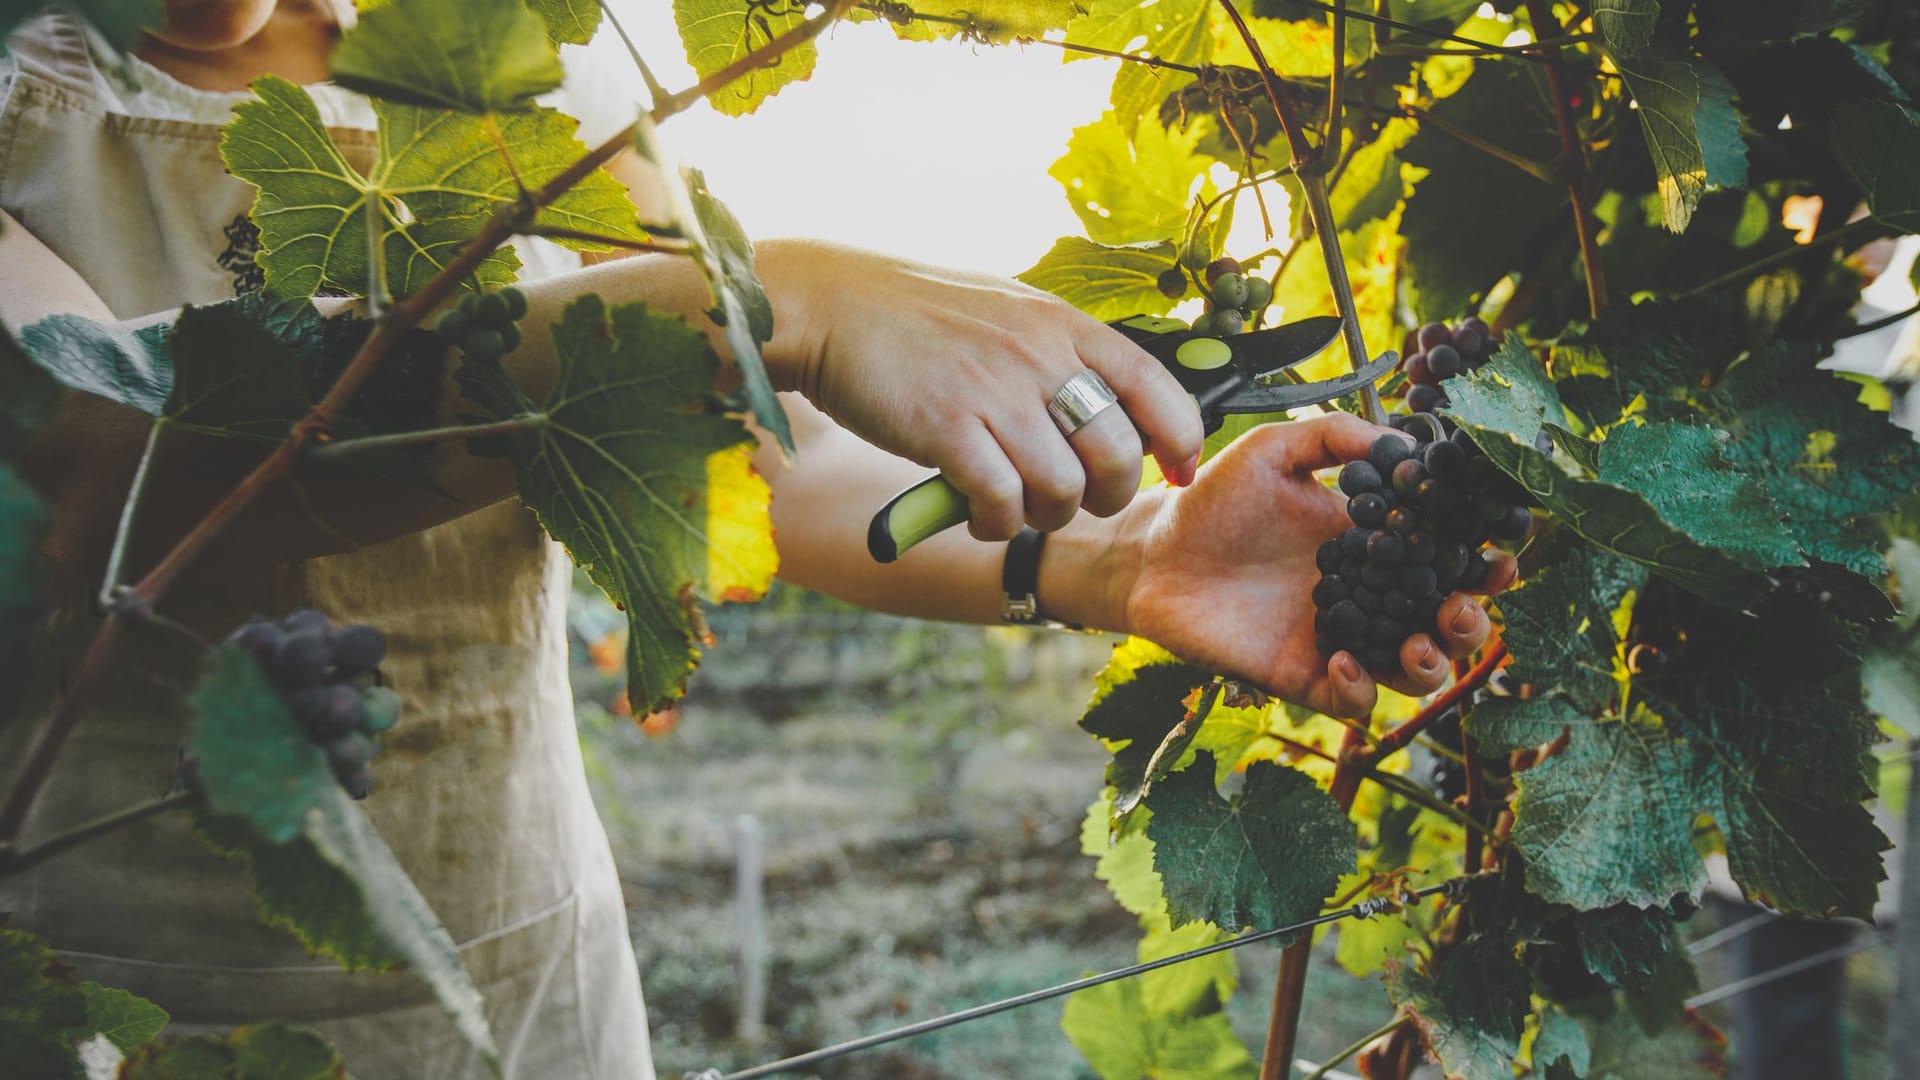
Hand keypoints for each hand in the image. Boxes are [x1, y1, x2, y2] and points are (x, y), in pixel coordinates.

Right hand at [764, 242, 1205, 539]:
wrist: (831, 306)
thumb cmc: (920, 318)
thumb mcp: (1011, 313)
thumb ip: (1062, 354)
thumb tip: (1117, 407)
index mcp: (1065, 325)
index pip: (1159, 388)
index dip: (1181, 441)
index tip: (1178, 472)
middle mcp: (1040, 355)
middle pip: (1118, 454)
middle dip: (1106, 494)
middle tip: (1075, 499)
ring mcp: (995, 392)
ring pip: (1062, 490)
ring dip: (1045, 515)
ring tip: (1016, 505)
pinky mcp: (947, 429)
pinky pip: (1001, 503)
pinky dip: (996, 523)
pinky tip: (979, 512)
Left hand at [1107, 413, 1514, 717]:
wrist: (1153, 550)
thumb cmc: (1215, 500)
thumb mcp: (1276, 451)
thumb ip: (1337, 438)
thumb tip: (1406, 442)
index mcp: (1376, 544)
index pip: (1445, 558)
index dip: (1483, 561)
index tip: (1502, 553)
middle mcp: (1369, 597)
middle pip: (1445, 625)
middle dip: (1471, 624)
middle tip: (1463, 608)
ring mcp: (1338, 639)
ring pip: (1411, 673)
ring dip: (1432, 666)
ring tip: (1419, 647)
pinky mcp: (1301, 675)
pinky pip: (1350, 700)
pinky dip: (1359, 690)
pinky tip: (1345, 660)